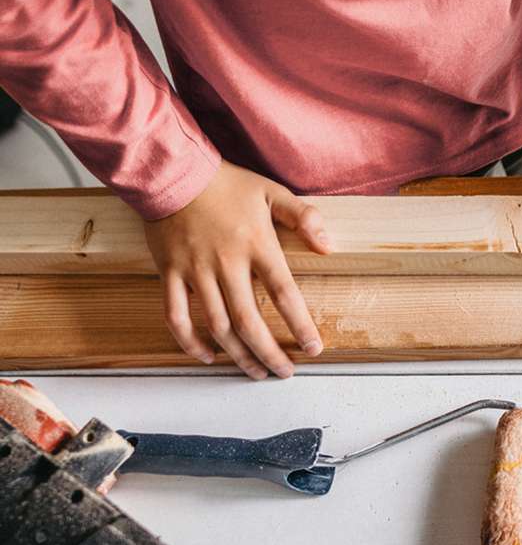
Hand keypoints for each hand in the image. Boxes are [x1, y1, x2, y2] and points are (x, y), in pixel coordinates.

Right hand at [145, 161, 329, 378]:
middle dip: (269, 353)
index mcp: (257, 245)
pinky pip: (176, 316)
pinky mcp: (170, 273)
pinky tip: (207, 356)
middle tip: (285, 373)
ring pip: (217, 326)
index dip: (300, 325)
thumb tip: (328, 245)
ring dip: (238, 355)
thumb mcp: (273, 191)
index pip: (284, 294)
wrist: (171, 171)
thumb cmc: (226, 183)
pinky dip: (189, 342)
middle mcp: (226, 264)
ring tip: (256, 372)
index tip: (313, 349)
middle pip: (250, 322)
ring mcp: (195, 271)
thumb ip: (304, 217)